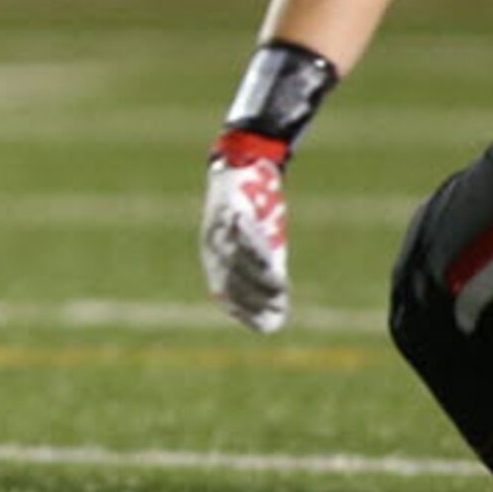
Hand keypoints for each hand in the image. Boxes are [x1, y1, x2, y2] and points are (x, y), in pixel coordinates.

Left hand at [201, 137, 290, 332]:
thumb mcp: (258, 248)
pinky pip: (241, 235)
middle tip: (280, 300)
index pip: (224, 296)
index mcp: (215, 261)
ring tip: (280, 286)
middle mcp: (212, 250)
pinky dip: (257, 250)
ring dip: (260, 278)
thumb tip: (278, 307)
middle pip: (230, 284)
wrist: (241, 170)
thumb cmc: (254, 214)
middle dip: (256, 297)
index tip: (265, 321)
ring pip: (237, 263)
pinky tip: (272, 260)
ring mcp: (218, 230)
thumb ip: (264, 273)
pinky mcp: (228, 211)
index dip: (245, 312)